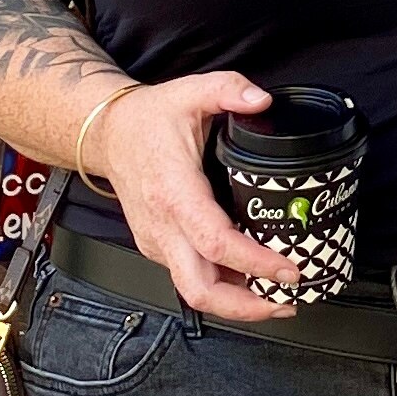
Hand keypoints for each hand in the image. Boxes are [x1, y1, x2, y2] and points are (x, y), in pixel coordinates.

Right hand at [91, 73, 303, 321]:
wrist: (107, 134)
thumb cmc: (147, 120)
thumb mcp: (191, 91)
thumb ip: (229, 89)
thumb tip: (262, 101)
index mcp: (175, 193)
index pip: (215, 243)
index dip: (255, 263)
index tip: (289, 269)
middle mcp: (163, 226)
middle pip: (201, 289)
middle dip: (246, 306)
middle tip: (287, 301)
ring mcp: (157, 242)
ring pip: (195, 291)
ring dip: (236, 303)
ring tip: (277, 298)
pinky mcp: (158, 247)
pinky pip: (190, 278)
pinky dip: (222, 287)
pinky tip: (250, 281)